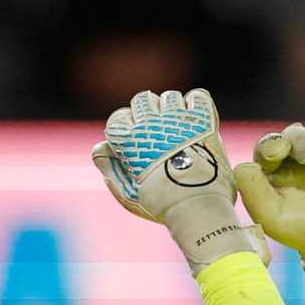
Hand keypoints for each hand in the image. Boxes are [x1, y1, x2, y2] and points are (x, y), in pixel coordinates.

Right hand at [91, 89, 267, 274]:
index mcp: (126, 138)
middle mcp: (149, 123)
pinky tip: (198, 121)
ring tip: (182, 130)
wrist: (196, 208)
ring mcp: (177, 119)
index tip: (140, 143)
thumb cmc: (161, 205)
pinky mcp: (203, 120)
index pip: (119, 118)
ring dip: (173, 110)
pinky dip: (197, 104)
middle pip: (143, 100)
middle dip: (149, 114)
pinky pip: (198, 97)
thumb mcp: (126, 192)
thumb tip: (101, 147)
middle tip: (162, 135)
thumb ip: (109, 167)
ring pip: (169, 97)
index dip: (129, 129)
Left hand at [234, 123, 304, 304]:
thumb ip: (251, 187)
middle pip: (296, 133)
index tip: (279, 152)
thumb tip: (247, 164)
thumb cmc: (298, 233)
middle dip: (300, 139)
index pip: (269, 144)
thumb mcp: (268, 215)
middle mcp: (297, 162)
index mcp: (274, 171)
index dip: (273, 142)